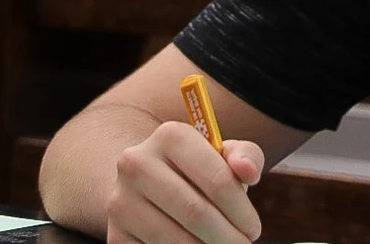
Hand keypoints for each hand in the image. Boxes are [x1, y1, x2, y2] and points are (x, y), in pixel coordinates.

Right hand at [106, 121, 264, 243]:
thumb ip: (245, 156)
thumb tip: (249, 172)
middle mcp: (137, 164)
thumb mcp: (221, 155)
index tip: (253, 229)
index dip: (241, 211)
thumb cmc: (195, 170)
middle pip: (196, 213)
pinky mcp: (115, 235)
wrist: (143, 183)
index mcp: (170, 136)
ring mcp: (121, 201)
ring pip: (175, 240)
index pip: (217, 180)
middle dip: (228, 237)